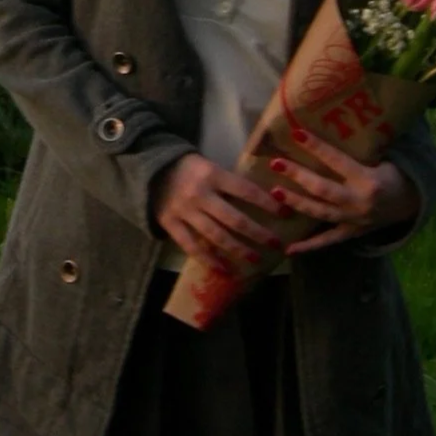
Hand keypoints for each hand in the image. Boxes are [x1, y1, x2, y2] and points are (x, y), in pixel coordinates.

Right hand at [151, 153, 286, 271]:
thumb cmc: (187, 166)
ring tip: (255, 259)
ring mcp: (184, 212)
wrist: (149, 167)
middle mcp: (200, 195)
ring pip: (216, 236)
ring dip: (238, 249)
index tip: (286, 213)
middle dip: (258, 233)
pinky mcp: (171, 224)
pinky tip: (224, 270)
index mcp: (212, 174)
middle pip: (234, 219)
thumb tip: (262, 197)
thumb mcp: (210, 165)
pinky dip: (208, 260)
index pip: (246, 191)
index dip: (267, 204)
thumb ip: (229, 182)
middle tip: (276, 244)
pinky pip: (192, 246)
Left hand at [268, 130, 421, 254]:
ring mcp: (354, 220)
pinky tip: (289, 248)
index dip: (317, 147)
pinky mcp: (351, 233)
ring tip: (275, 192)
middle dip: (298, 176)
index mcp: (368, 180)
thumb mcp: (384, 157)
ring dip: (297, 202)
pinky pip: (328, 240)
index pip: (337, 161)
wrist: (412, 202)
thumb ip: (362, 147)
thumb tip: (338, 117)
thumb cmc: (394, 172)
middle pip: (323, 189)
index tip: (296, 133)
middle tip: (276, 163)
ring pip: (320, 212)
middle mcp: (359, 202)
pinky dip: (309, 246)